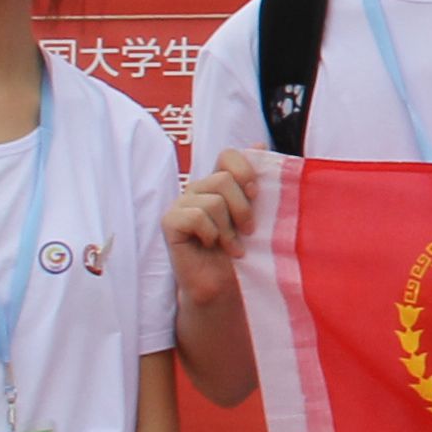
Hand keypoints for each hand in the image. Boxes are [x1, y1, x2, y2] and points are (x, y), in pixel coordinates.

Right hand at [164, 157, 260, 310]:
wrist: (220, 285)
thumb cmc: (238, 252)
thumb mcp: (252, 214)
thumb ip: (253, 182)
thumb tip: (260, 145)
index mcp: (217, 183)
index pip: (228, 155)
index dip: (244, 170)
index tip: (255, 195)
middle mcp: (197, 189)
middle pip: (223, 180)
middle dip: (242, 208)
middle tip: (247, 231)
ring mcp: (181, 204)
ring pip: (213, 201)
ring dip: (228, 229)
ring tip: (231, 246)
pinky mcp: (170, 222)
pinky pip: (196, 217)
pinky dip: (211, 235)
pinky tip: (212, 246)